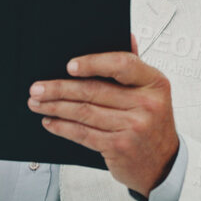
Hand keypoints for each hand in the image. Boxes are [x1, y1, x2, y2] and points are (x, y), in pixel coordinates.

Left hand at [27, 35, 178, 195]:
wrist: (163, 164)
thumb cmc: (153, 124)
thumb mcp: (151, 93)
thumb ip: (135, 67)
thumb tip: (125, 35)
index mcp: (155, 83)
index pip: (122, 64)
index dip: (93, 63)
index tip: (69, 65)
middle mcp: (146, 104)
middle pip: (94, 90)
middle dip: (60, 88)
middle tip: (37, 88)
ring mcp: (133, 127)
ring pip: (84, 112)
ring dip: (55, 107)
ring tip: (37, 103)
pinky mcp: (119, 146)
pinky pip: (83, 133)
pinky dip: (62, 127)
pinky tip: (50, 121)